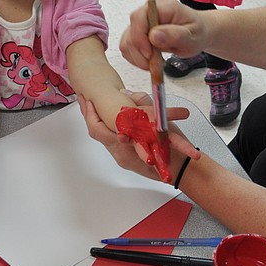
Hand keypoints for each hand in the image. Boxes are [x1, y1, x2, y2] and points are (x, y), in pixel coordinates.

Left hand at [80, 90, 199, 181]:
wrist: (181, 170)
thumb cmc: (173, 150)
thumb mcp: (161, 122)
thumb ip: (142, 104)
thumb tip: (125, 94)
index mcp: (125, 145)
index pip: (98, 129)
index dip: (91, 114)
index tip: (88, 101)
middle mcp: (120, 153)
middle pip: (97, 132)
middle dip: (90, 115)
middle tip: (85, 100)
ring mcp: (123, 158)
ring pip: (106, 136)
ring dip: (100, 121)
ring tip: (94, 106)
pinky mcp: (128, 160)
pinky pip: (115, 142)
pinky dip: (112, 129)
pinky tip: (114, 121)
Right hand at [119, 0, 207, 69]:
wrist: (197, 33)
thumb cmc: (197, 32)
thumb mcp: (192, 37)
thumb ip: (175, 35)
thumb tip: (154, 36)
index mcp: (165, 7)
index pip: (140, 16)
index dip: (140, 37)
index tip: (149, 54)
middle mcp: (150, 11)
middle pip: (131, 29)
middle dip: (140, 51)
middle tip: (154, 63)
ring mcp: (143, 21)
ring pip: (127, 40)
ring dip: (137, 57)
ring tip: (153, 64)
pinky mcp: (139, 32)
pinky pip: (128, 46)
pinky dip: (136, 57)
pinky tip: (148, 61)